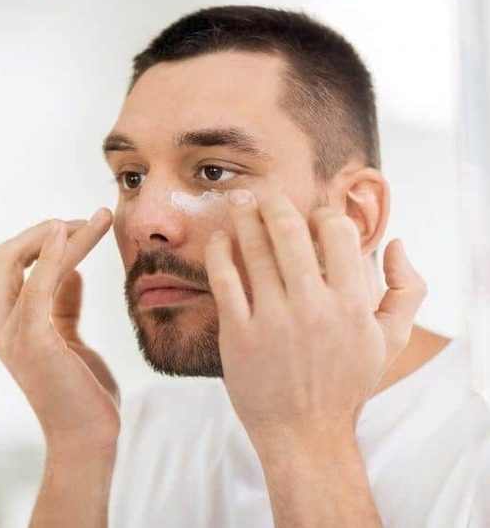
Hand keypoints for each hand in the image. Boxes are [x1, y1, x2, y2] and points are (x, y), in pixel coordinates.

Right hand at [0, 211, 118, 452]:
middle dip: (39, 232)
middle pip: (1, 257)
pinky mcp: (34, 341)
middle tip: (84, 221)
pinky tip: (70, 232)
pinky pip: (37, 286)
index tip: (76, 228)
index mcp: (5, 325)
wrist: (88, 438)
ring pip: (20, 263)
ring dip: (60, 234)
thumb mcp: (69, 339)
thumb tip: (71, 271)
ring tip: (98, 218)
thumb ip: (63, 305)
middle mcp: (0, 326)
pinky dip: (52, 255)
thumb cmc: (82, 392)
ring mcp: (12, 334)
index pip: (5, 265)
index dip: (35, 241)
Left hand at [204, 190, 425, 450]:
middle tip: (262, 193)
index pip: (337, 231)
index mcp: (353, 303)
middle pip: (289, 231)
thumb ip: (406, 290)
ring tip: (237, 202)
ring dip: (243, 218)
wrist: (304, 433)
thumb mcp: (390, 340)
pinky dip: (219, 251)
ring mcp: (273, 320)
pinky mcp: (239, 334)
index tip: (310, 214)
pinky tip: (219, 239)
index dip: (322, 212)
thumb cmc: (346, 384)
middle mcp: (313, 307)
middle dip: (274, 203)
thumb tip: (395, 243)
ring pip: (254, 250)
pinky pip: (224, 279)